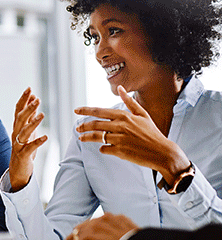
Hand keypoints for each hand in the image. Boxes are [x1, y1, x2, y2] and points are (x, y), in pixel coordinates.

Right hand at [8, 88, 47, 191]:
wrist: (17, 169)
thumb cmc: (24, 148)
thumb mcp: (28, 131)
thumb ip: (30, 116)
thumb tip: (34, 100)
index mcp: (17, 127)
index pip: (18, 110)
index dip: (23, 99)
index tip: (29, 89)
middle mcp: (16, 134)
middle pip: (20, 119)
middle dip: (28, 108)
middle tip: (37, 99)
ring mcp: (18, 145)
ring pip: (24, 132)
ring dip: (33, 122)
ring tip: (42, 114)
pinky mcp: (23, 155)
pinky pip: (30, 147)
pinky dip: (37, 142)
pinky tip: (46, 137)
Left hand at [75, 85, 189, 184]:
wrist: (162, 152)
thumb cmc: (152, 133)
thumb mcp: (142, 114)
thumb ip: (129, 102)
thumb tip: (120, 87)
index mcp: (124, 116)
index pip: (100, 111)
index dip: (86, 110)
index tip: (76, 110)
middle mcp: (120, 126)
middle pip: (95, 124)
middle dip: (84, 126)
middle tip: (78, 128)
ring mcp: (120, 139)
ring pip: (97, 137)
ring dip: (87, 137)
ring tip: (81, 138)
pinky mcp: (120, 151)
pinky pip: (104, 149)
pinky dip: (102, 148)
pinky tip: (103, 148)